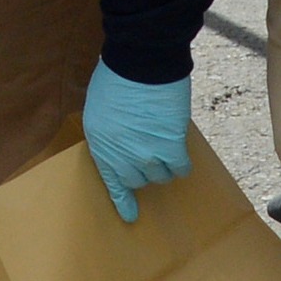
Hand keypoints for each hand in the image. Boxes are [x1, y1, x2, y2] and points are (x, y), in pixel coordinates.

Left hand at [80, 60, 192, 222]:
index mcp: (101, 146)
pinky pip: (180, 167)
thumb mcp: (99, 108)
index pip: (112, 183)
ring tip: (165, 146)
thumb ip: (109, 133)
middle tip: (150, 153)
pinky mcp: (171, 147)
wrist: (140, 63)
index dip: (123, 201)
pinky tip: (180, 152)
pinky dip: (181, 162)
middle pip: (139, 180)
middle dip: (144, 169)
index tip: (131, 217)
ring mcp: (147, 154)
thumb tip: (123, 144)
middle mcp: (122, 156)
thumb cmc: (116, 78)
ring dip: (164, 164)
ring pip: (161, 176)